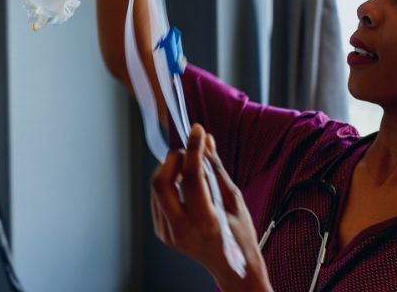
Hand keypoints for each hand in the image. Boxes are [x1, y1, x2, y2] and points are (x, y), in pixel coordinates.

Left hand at [151, 124, 272, 291]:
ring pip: (156, 189)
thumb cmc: (240, 232)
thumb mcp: (234, 198)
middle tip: (188, 152)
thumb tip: (206, 140)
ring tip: (190, 169)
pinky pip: (158, 199)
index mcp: (206, 221)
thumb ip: (215, 168)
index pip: (192, 178)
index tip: (197, 130)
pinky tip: (184, 185)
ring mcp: (168, 233)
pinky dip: (169, 185)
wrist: (233, 267)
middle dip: (172, 159)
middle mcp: (182, 230)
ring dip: (170, 170)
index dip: (193, 149)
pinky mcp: (162, 233)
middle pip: (161, 183)